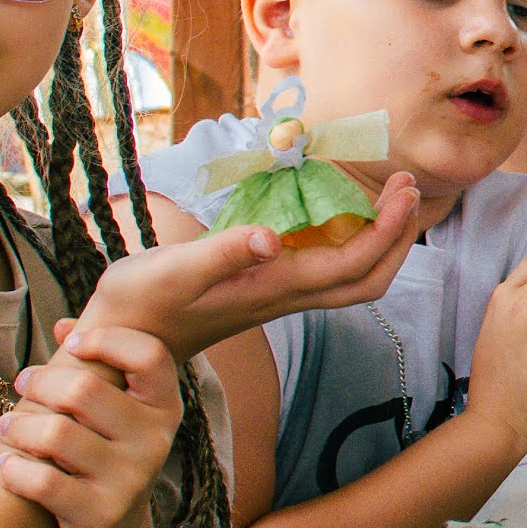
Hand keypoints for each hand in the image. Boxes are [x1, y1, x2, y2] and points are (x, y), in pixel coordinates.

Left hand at [0, 315, 180, 527]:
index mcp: (164, 410)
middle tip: (22, 384)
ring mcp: (131, 482)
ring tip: (6, 427)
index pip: (150, 356)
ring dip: (19, 426)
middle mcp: (156, 443)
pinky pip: (43, 481)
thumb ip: (95, 370)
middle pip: (84, 389)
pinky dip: (14, 470)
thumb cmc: (101, 465)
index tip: (72, 345)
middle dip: (40, 382)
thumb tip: (63, 325)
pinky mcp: (100, 517)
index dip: (107, 340)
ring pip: (57, 434)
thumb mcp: (112, 419)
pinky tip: (7, 467)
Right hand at [90, 185, 429, 355]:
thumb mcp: (174, 271)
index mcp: (273, 290)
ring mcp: (275, 296)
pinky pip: (324, 269)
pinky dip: (349, 241)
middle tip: (408, 185)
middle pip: (366, 280)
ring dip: (380, 239)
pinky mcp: (262, 289)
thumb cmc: (140, 305)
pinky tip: (340, 212)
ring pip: (350, 278)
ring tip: (390, 195)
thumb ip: (223, 251)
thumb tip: (272, 237)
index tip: (403, 189)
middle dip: (398, 236)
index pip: (351, 264)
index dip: (386, 230)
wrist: (118, 342)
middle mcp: (284, 297)